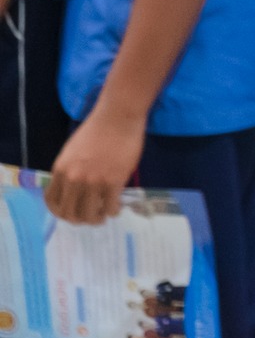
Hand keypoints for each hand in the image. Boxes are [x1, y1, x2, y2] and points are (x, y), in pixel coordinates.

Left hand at [47, 108, 144, 224]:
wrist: (118, 117)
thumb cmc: (97, 130)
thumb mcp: (72, 151)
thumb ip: (69, 171)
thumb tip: (73, 190)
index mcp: (60, 171)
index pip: (52, 203)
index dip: (61, 213)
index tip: (71, 213)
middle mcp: (74, 179)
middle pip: (70, 214)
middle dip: (79, 220)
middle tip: (90, 217)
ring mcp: (94, 181)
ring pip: (90, 214)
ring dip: (97, 219)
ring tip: (104, 215)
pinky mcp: (114, 181)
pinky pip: (111, 206)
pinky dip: (113, 211)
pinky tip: (117, 207)